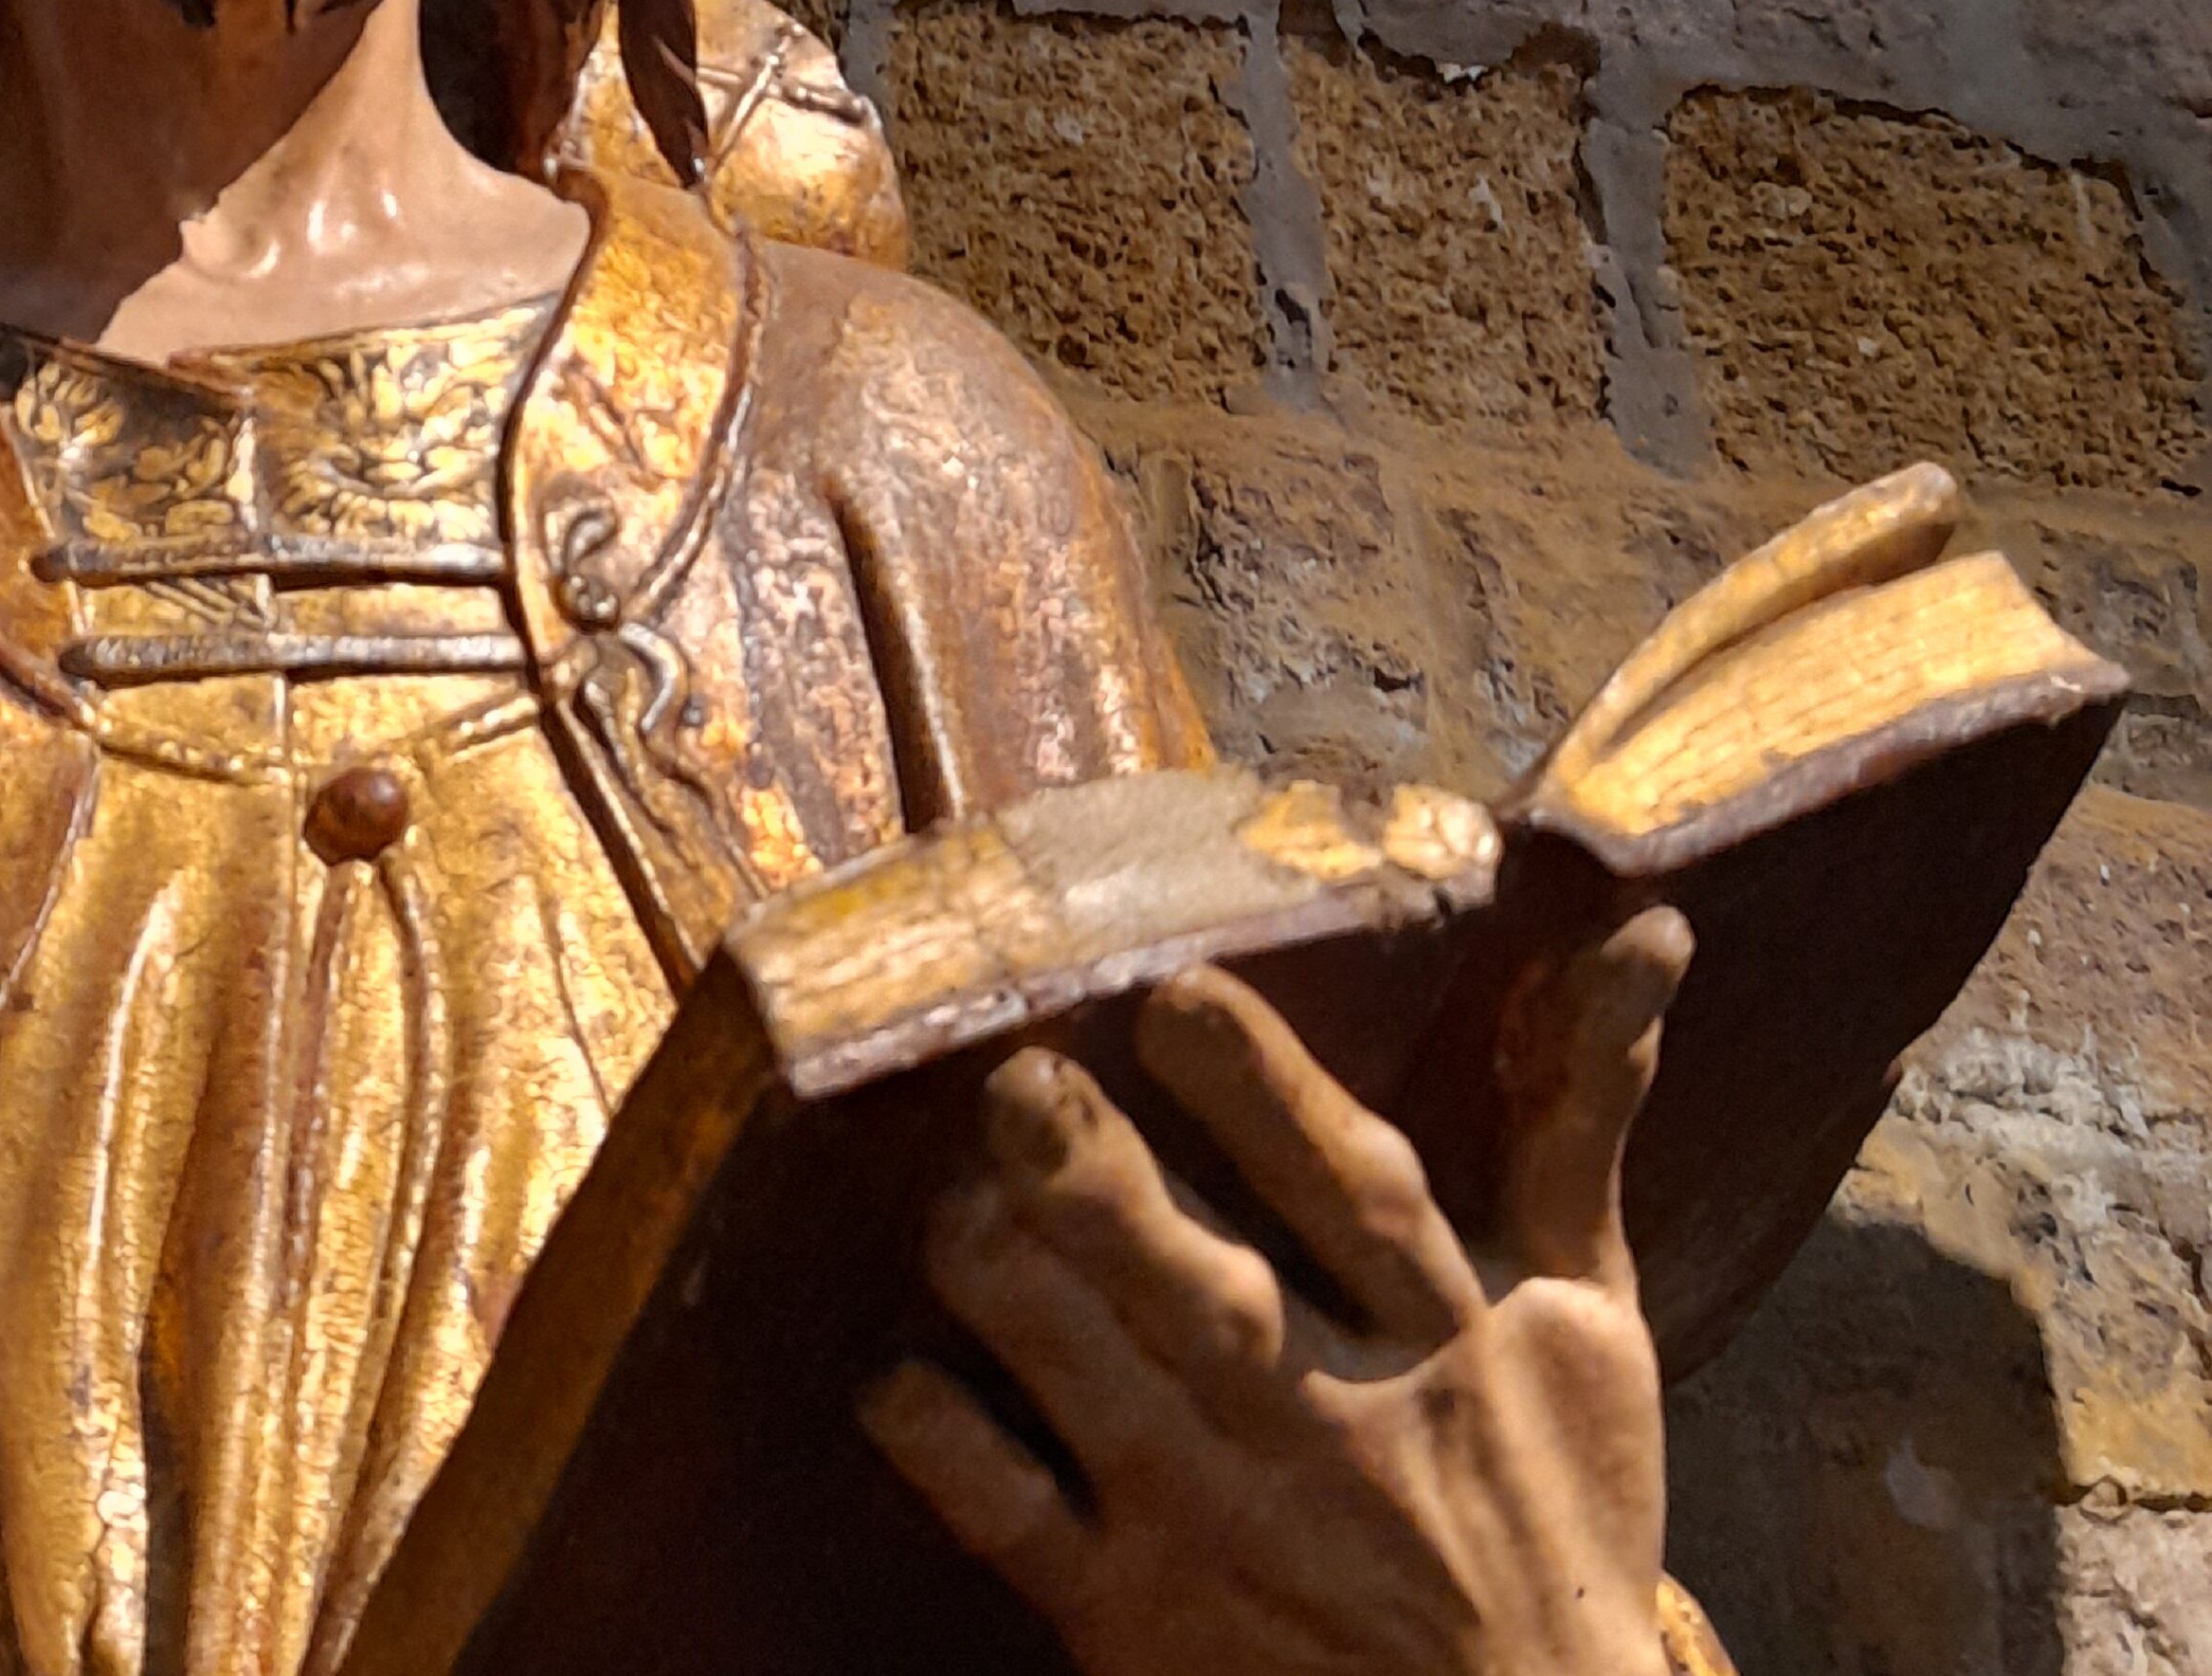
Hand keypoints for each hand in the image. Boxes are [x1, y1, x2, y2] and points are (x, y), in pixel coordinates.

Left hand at [864, 908, 1692, 1675]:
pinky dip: (945, 1444)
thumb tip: (1645, 933)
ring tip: (955, 1197)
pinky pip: (1012, 1520)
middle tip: (1013, 1080)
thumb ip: (1579, 1123)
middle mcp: (1333, 1421)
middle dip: (1096, 1182)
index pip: (1352, 1191)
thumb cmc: (1555, 1515)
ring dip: (1008, 1282)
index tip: (1174, 994)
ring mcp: (1221, 1520)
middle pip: (1201, 1285)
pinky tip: (895, 1376)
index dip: (1261, 1091)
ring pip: (1090, 1381)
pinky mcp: (1133, 1617)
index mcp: (1451, 1336)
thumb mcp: (1590, 1322)